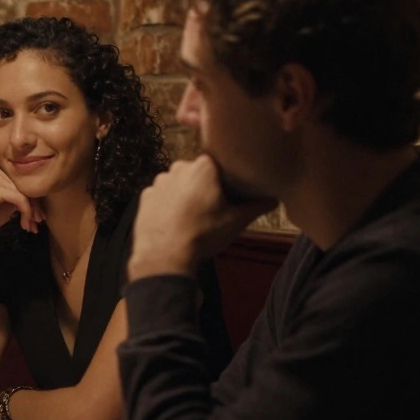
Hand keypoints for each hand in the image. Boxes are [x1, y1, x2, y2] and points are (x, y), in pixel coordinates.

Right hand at [0, 166, 43, 241]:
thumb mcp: (8, 203)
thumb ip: (20, 195)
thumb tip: (40, 199)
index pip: (23, 184)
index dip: (34, 201)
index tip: (39, 217)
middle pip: (25, 188)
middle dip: (35, 208)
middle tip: (38, 223)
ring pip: (25, 194)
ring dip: (31, 212)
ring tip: (32, 226)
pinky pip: (20, 199)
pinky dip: (26, 212)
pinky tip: (25, 224)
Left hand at [128, 156, 277, 279]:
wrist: (164, 256)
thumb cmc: (203, 235)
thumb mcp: (236, 221)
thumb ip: (257, 206)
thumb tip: (274, 199)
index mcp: (203, 167)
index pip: (218, 163)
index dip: (224, 177)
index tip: (229, 192)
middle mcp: (178, 168)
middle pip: (197, 172)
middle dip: (204, 186)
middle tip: (213, 207)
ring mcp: (158, 182)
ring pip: (178, 183)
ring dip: (185, 194)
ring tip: (193, 217)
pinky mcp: (145, 196)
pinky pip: (162, 195)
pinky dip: (168, 204)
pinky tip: (175, 221)